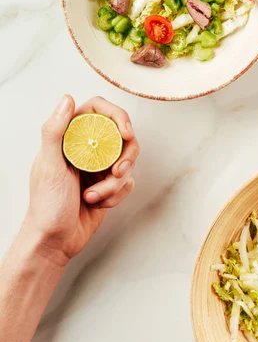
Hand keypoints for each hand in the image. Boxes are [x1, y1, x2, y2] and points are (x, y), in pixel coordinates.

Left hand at [23, 95, 138, 267]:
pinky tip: (98, 203)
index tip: (126, 133)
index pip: (99, 110)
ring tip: (95, 196)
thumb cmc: (46, 206)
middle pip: (121, 135)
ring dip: (115, 182)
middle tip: (117, 172)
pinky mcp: (108, 183)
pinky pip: (127, 181)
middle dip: (124, 156)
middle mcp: (86, 147)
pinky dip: (116, 194)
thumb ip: (54, 131)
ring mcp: (98, 165)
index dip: (117, 116)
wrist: (55, 242)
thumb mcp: (49, 166)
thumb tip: (67, 99)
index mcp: (70, 137)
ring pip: (127, 160)